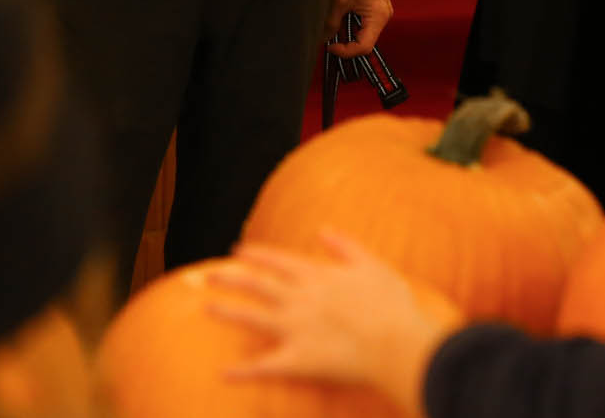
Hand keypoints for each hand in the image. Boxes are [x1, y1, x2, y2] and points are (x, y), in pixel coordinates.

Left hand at [211, 232, 457, 413]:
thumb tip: (324, 230)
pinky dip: (243, 371)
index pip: (276, 260)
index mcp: (316, 275)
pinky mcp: (297, 360)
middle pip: (255, 285)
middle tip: (209, 276)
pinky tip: (224, 373)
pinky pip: (263, 367)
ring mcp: (294, 329)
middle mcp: (299, 298)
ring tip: (207, 308)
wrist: (396, 343)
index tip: (238, 252)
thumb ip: (345, 245)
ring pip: (251, 317)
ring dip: (227, 312)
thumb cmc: (391, 304)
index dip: (255, 255)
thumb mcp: (371, 264)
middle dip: (230, 279)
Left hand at [327, 0, 391, 55]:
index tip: (331, 46)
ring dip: (349, 34)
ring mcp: (381, 13)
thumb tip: (324, 38)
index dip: (346, 51)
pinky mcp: (377, 8)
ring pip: (365, 34)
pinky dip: (352, 25)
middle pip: (365, 42)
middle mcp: (384, 17)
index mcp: (378, 17)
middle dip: (347, 44)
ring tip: (334, 28)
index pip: (364, 47)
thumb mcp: (338, 0)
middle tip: (330, 40)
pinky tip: (341, 19)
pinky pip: (365, 24)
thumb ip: (330, 23)